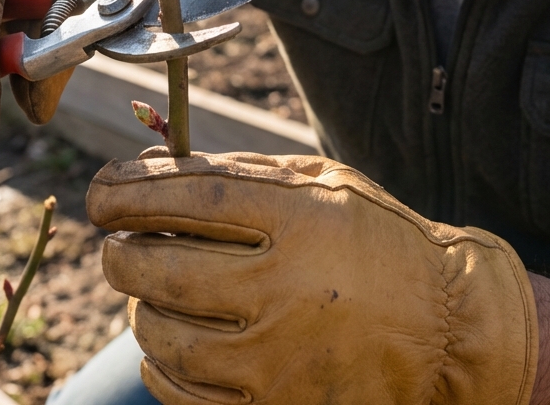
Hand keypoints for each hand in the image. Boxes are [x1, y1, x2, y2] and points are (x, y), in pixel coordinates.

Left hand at [88, 148, 537, 404]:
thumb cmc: (376, 240)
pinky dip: (160, 363)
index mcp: (298, 220)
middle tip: (116, 244)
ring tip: (149, 289)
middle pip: (158, 268)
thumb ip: (238, 173)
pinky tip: (169, 338)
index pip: (186, 198)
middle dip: (118, 252)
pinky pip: (182, 394)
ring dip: (137, 307)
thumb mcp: (321, 183)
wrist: (449, 331)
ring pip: (160, 334)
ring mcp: (279, 362)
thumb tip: (151, 167)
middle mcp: (284, 290)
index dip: (127, 192)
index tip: (100, 192)